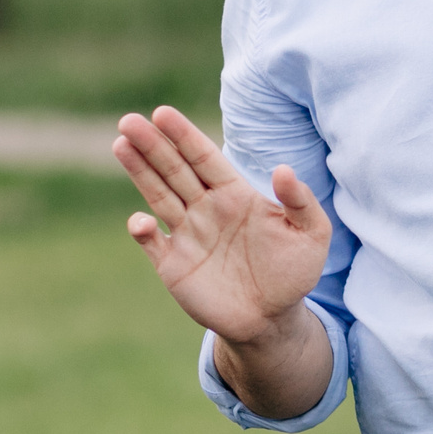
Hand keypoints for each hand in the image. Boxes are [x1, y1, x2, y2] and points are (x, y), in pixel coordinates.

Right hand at [113, 106, 329, 346]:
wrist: (271, 320)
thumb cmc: (293, 274)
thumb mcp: (312, 236)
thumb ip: (301, 201)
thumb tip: (284, 169)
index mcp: (234, 194)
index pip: (203, 157)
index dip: (183, 135)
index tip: (162, 113)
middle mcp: (205, 208)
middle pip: (174, 169)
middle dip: (152, 145)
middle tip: (128, 120)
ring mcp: (187, 234)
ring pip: (157, 195)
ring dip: (139, 171)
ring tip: (120, 144)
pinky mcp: (173, 264)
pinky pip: (152, 242)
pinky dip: (143, 230)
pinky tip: (142, 221)